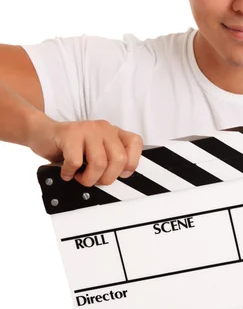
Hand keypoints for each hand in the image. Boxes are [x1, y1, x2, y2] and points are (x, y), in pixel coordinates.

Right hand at [28, 114, 142, 186]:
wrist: (42, 134)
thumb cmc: (71, 148)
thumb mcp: (95, 152)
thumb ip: (110, 160)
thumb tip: (122, 179)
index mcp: (114, 132)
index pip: (135, 143)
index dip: (130, 163)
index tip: (119, 174)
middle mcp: (104, 128)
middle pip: (119, 159)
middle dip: (106, 178)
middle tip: (94, 180)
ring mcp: (88, 129)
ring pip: (100, 163)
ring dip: (88, 178)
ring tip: (79, 176)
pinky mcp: (70, 134)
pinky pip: (76, 162)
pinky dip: (70, 173)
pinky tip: (66, 172)